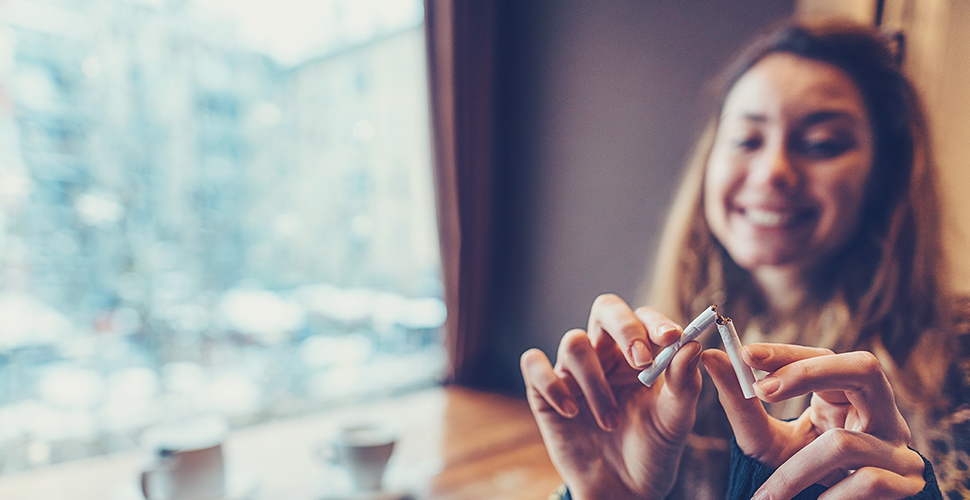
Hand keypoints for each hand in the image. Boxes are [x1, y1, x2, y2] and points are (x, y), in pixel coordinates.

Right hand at [520, 294, 702, 499]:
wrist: (625, 491)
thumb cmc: (653, 450)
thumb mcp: (676, 420)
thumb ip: (685, 383)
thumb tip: (692, 345)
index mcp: (639, 353)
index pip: (642, 317)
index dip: (653, 321)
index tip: (670, 338)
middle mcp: (605, 354)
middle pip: (605, 310)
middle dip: (624, 328)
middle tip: (640, 359)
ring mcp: (574, 372)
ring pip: (574, 343)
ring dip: (596, 383)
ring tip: (611, 422)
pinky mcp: (545, 392)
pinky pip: (535, 365)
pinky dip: (553, 385)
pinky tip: (574, 412)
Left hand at [703, 343, 925, 499]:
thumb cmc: (794, 476)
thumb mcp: (763, 439)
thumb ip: (741, 402)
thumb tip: (709, 357)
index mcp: (849, 396)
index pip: (825, 357)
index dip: (787, 353)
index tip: (745, 354)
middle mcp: (882, 413)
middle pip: (863, 368)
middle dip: (806, 375)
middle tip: (761, 390)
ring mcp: (899, 446)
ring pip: (845, 442)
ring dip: (796, 471)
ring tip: (767, 496)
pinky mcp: (907, 482)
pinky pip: (866, 481)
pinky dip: (830, 496)